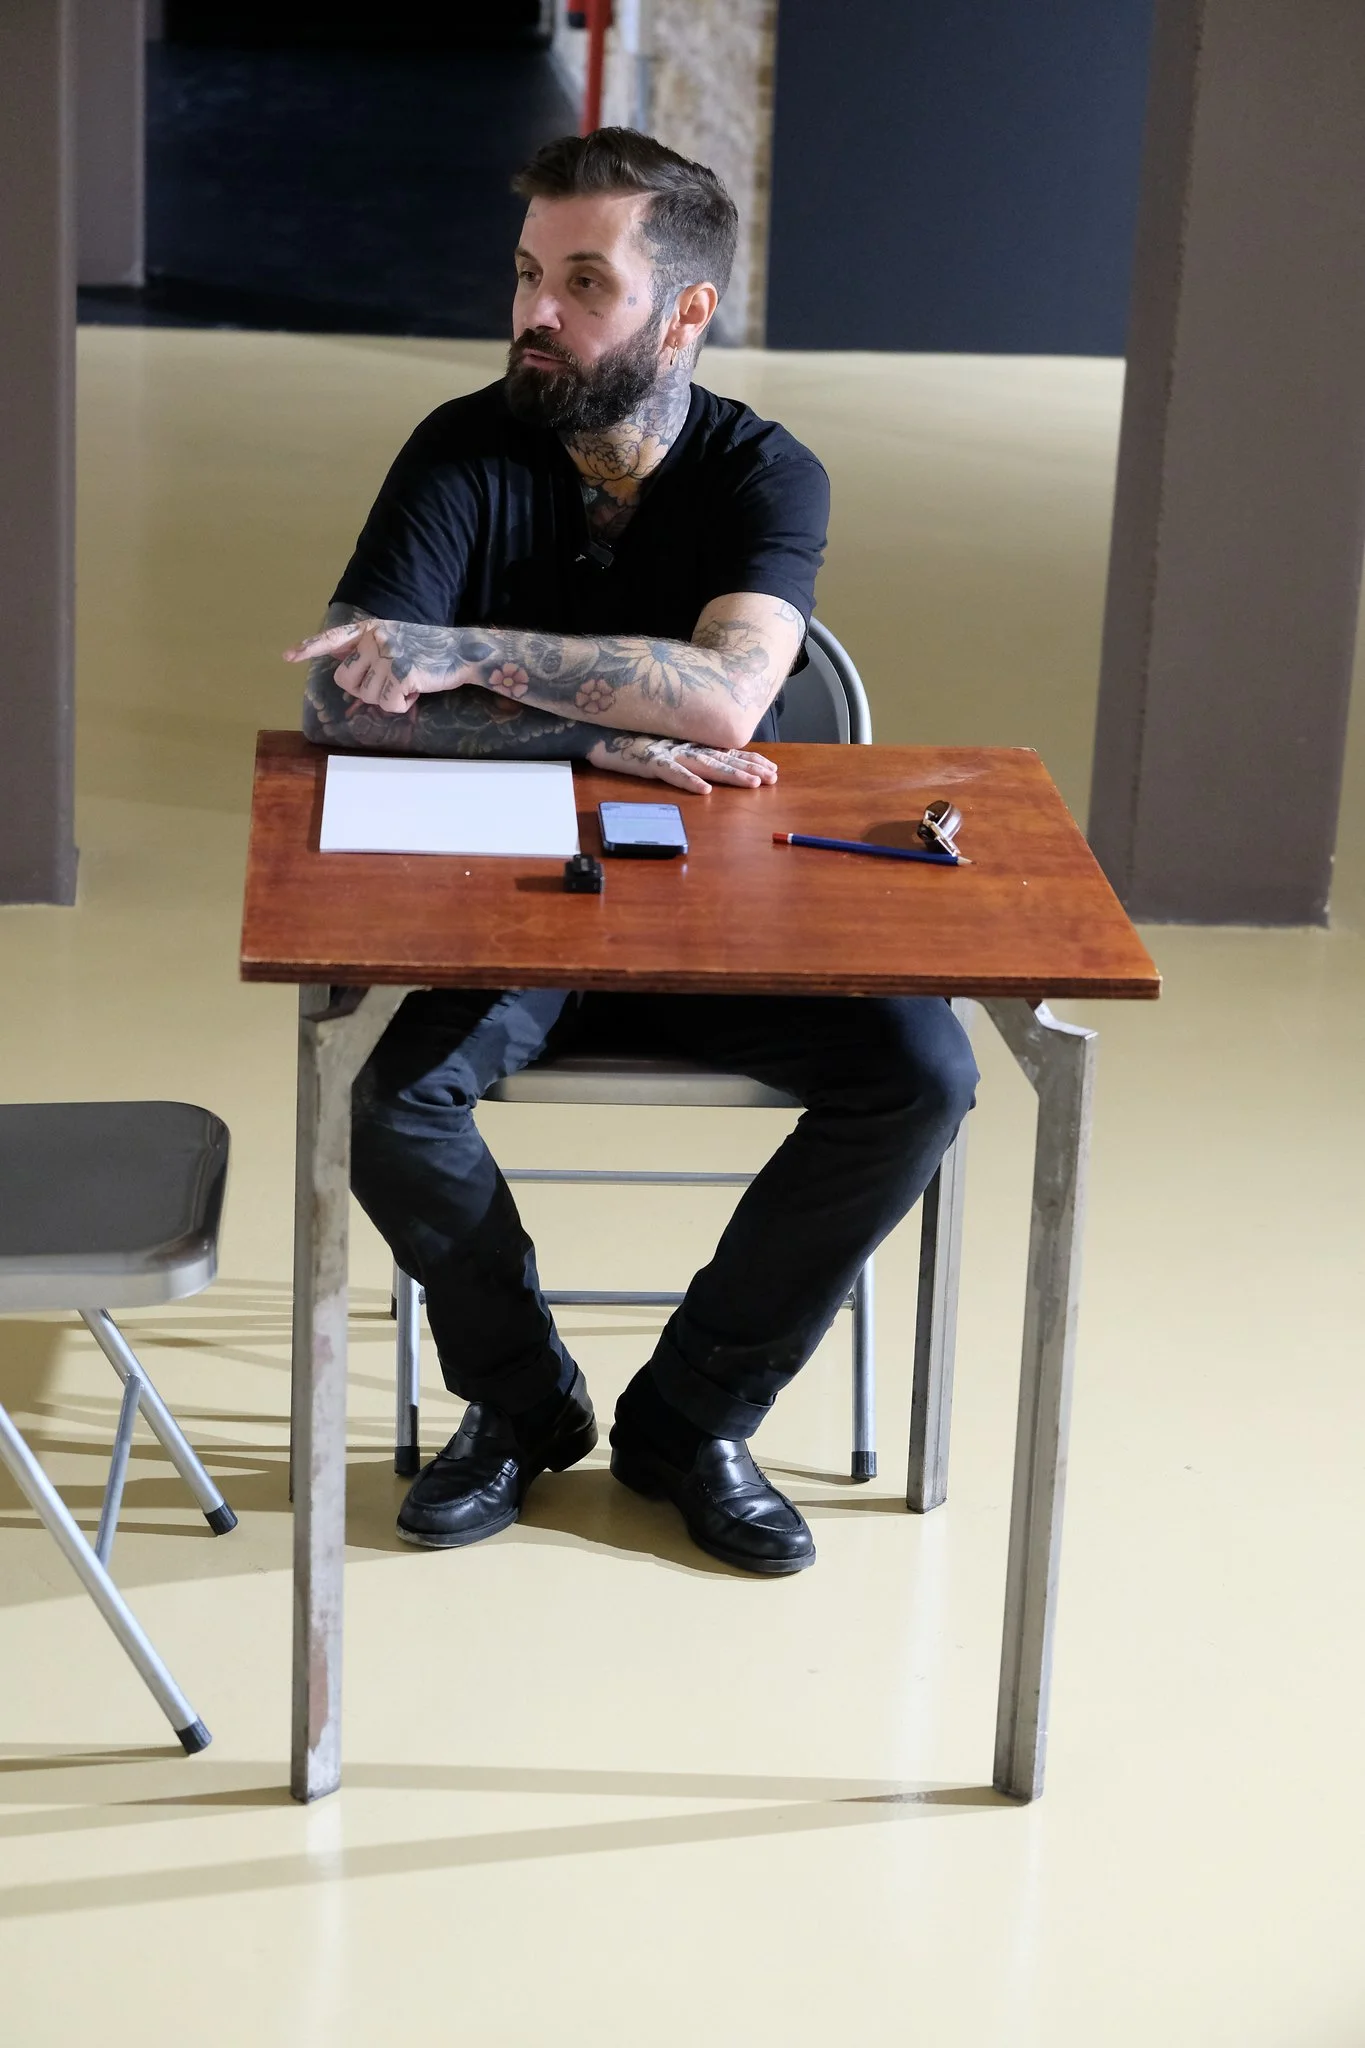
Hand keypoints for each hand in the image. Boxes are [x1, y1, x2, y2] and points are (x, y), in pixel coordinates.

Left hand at [284, 617, 476, 715]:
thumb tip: (338, 657)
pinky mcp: (402, 674)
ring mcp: (388, 656)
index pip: (333, 638)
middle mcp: (375, 639)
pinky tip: (416, 691)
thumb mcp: (394, 637)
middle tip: (386, 684)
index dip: (309, 648)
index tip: (287, 656)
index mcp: (370, 629)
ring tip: (407, 683)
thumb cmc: (428, 648)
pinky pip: (387, 704)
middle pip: (345, 679)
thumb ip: (366, 646)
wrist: (462, 651)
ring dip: (386, 698)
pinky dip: (401, 705)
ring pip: (366, 695)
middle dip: (362, 689)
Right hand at [589, 734, 777, 793]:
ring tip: (752, 784)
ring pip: (706, 765)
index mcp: (687, 742)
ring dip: (730, 775)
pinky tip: (704, 790)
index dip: (749, 759)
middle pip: (723, 759)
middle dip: (750, 768)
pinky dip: (688, 781)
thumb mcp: (659, 742)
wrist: (594, 724)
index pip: (725, 751)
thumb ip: (680, 748)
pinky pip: (671, 772)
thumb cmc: (625, 734)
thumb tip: (704, 756)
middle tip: (774, 777)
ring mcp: (667, 752)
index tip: (771, 768)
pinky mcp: (648, 760)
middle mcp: (683, 745)